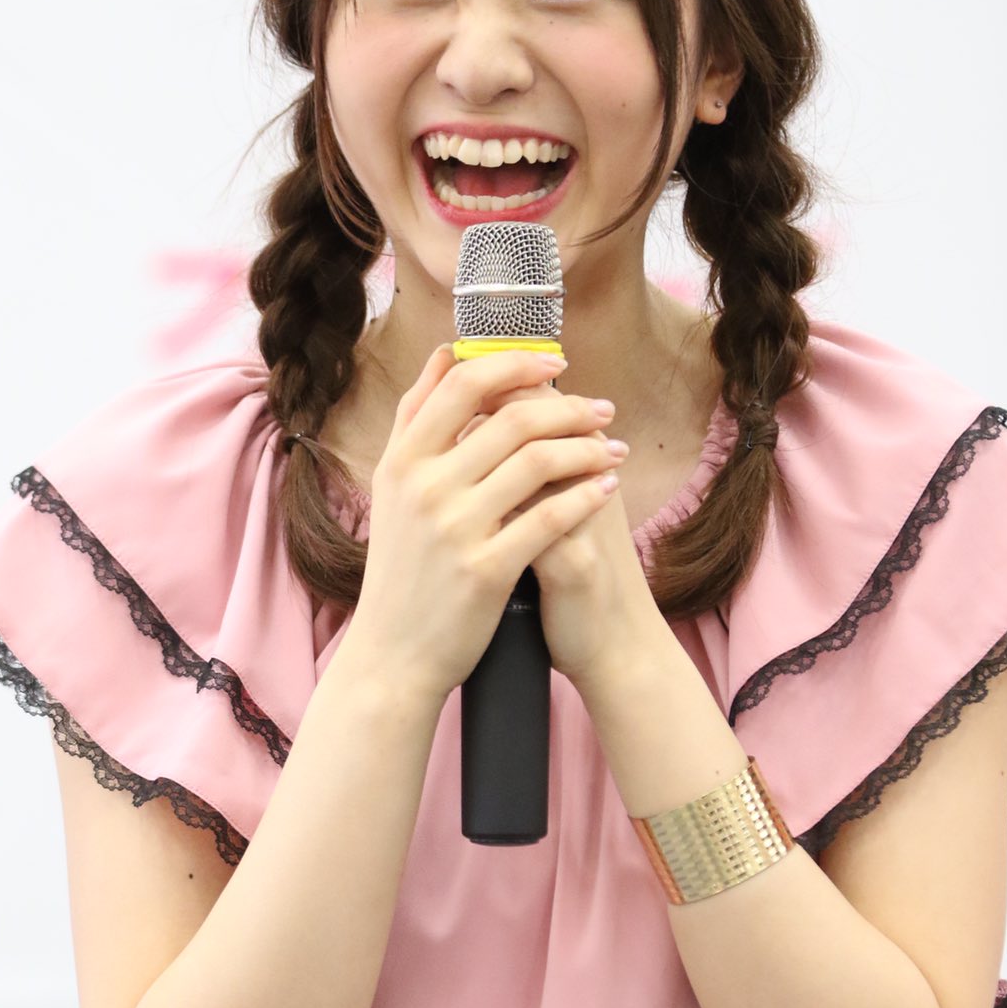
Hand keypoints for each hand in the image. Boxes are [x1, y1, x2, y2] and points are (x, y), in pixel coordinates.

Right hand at [350, 345, 650, 701]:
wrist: (394, 655)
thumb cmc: (403, 567)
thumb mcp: (393, 487)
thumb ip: (416, 417)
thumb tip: (447, 351)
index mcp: (402, 460)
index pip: (463, 385)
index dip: (516, 364)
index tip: (555, 364)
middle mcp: (424, 487)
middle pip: (511, 418)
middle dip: (568, 406)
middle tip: (602, 409)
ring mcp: (454, 528)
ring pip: (538, 461)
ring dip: (588, 448)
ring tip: (613, 448)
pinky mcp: (484, 569)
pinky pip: (550, 518)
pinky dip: (586, 496)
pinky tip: (607, 488)